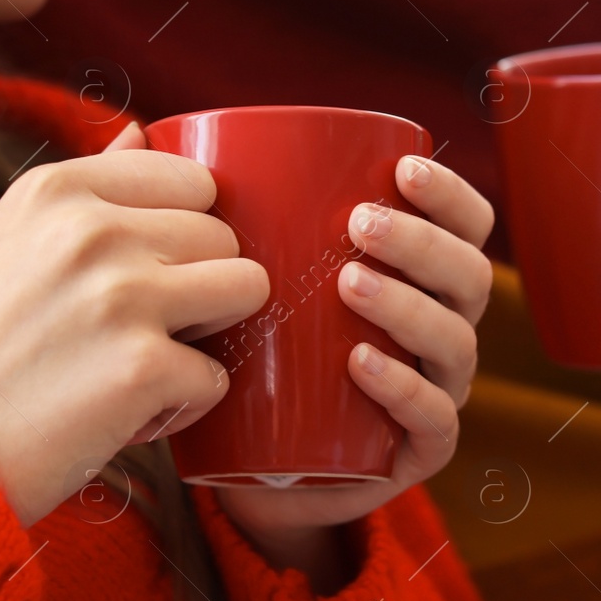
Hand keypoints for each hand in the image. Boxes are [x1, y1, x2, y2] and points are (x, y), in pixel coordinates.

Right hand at [0, 123, 267, 525]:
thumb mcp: (9, 243)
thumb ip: (85, 188)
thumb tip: (140, 131)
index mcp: (58, 190)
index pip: (192, 179)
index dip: (184, 234)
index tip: (144, 273)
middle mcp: (92, 230)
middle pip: (223, 237)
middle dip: (199, 288)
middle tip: (136, 332)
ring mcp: (122, 295)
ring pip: (245, 288)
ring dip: (209, 336)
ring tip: (145, 362)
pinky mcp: (144, 366)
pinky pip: (217, 376)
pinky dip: (182, 406)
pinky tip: (126, 413)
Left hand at [215, 155, 493, 588]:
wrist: (252, 467)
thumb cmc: (251, 354)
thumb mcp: (238, 277)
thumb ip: (199, 211)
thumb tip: (132, 132)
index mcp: (418, 278)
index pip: (464, 226)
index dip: (448, 194)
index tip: (401, 168)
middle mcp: (438, 329)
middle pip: (468, 277)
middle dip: (422, 244)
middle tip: (359, 225)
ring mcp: (433, 391)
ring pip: (453, 341)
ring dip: (407, 306)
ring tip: (350, 283)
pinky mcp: (414, 452)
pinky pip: (433, 420)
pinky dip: (403, 389)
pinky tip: (362, 363)